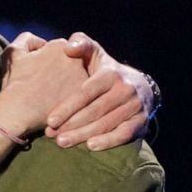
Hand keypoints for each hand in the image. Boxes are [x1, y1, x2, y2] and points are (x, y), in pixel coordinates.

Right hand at [0, 36, 89, 135]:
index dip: (48, 65)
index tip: (38, 76)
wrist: (18, 110)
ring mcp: (83, 79)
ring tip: (48, 101)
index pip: (59, 54)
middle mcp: (76, 59)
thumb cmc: (13, 83)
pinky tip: (55, 110)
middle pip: (71, 67)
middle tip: (44, 89)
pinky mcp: (85, 99)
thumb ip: (27, 40)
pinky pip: (79, 102)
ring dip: (66, 90)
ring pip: (76, 83)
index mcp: (60, 46)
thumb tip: (41, 43)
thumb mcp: (13, 52)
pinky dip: (70, 106)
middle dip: (61, 76)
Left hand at [43, 32, 153, 149]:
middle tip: (52, 135)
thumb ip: (81, 45)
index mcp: (111, 73)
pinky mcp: (141, 120)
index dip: (67, 107)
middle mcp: (126, 89)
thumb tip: (68, 47)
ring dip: (83, 135)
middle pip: (95, 111)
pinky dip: (108, 141)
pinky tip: (90, 146)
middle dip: (72, 125)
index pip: (86, 92)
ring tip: (62, 142)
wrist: (137, 85)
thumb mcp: (95, 54)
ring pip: (106, 124)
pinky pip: (124, 134)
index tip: (50, 120)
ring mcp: (135, 106)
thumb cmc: (104, 70)